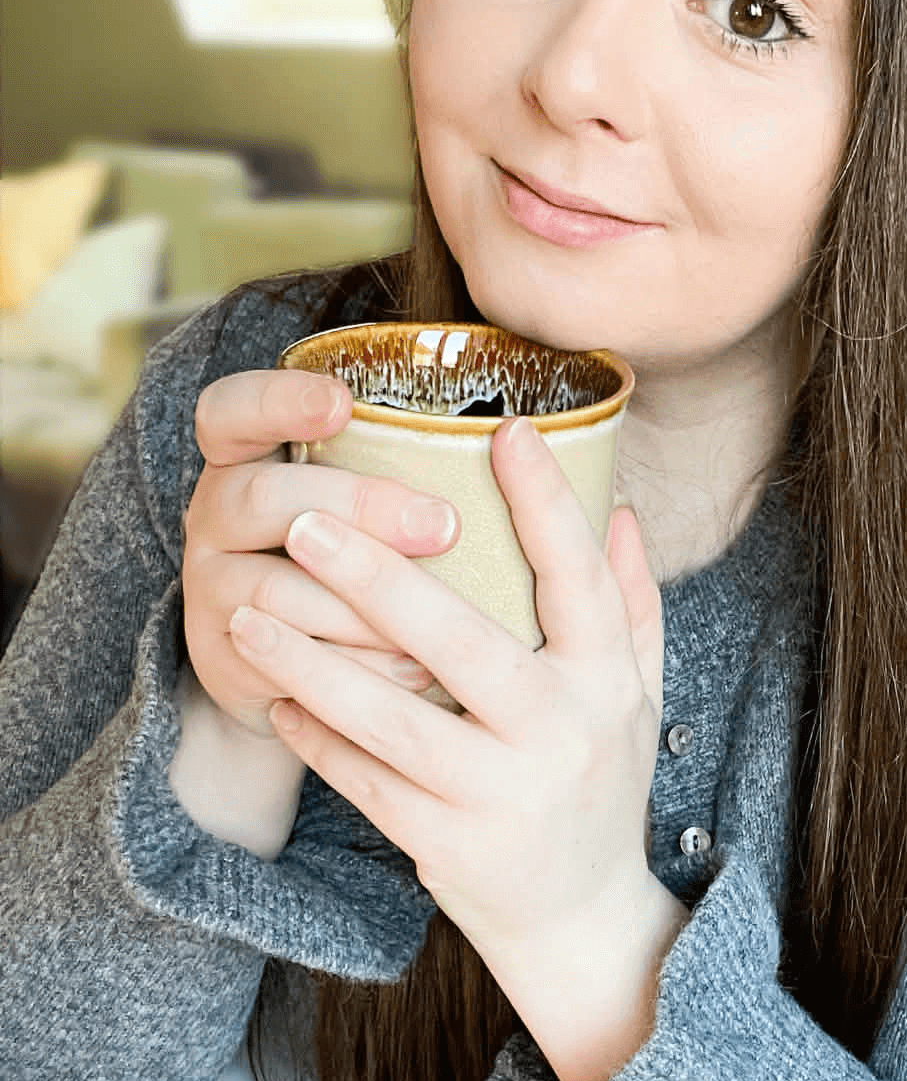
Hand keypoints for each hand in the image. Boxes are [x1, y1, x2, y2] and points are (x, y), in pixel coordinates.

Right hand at [183, 368, 462, 740]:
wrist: (301, 680)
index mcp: (247, 458)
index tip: (343, 401)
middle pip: (261, 496)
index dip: (279, 401)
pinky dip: (354, 666)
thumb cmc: (359, 565)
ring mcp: (210, 587)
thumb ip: (409, 470)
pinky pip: (284, 661)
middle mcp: (216, 514)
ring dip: (362, 606)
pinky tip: (414, 672)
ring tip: (441, 621)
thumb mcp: (367, 508)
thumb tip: (521, 440)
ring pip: (274, 589)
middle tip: (444, 527)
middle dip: (357, 507)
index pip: (234, 410)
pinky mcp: (223, 658)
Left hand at [227, 416, 684, 1080]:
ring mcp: (500, 793)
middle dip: (376, 577)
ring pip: (390, 717)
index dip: (545, 505)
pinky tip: (272, 692)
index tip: (501, 431)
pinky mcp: (445, 842)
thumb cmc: (601, 785)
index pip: (581, 580)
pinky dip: (313, 735)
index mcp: (607, 684)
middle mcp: (560, 734)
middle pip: (462, 641)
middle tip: (304, 518)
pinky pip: (363, 778)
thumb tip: (622, 509)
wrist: (581, 920)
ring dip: (310, 661)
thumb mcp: (635, 699)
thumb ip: (631, 606)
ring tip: (249, 611)